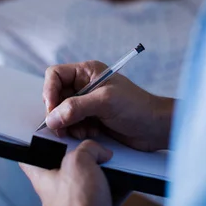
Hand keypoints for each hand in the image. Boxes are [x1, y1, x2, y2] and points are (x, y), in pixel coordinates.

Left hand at [20, 140, 112, 205]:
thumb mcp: (79, 162)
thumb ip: (87, 148)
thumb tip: (99, 151)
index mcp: (42, 177)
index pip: (29, 156)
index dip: (36, 143)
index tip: (46, 135)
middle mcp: (54, 190)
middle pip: (62, 164)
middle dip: (78, 155)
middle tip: (89, 149)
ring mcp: (71, 201)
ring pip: (83, 177)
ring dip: (97, 170)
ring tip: (107, 166)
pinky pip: (99, 191)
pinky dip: (109, 185)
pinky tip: (117, 182)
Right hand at [43, 61, 174, 151]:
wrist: (155, 128)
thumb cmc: (137, 107)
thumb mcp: (105, 102)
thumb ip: (76, 107)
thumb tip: (52, 117)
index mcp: (87, 72)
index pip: (55, 75)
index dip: (49, 91)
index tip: (51, 109)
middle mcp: (84, 85)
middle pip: (56, 96)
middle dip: (58, 113)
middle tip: (63, 127)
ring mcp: (87, 103)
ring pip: (62, 113)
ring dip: (69, 125)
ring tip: (84, 130)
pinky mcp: (90, 119)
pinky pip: (72, 125)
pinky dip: (77, 131)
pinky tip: (92, 133)